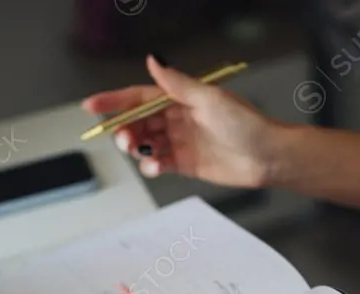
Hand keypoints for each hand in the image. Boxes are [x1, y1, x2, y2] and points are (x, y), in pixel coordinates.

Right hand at [82, 55, 281, 186]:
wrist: (267, 157)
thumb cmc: (246, 124)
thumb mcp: (209, 99)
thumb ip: (176, 84)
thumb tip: (153, 60)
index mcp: (181, 98)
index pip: (140, 97)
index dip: (114, 100)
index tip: (92, 105)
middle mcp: (178, 118)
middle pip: (138, 122)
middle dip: (125, 129)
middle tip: (124, 138)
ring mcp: (180, 141)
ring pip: (146, 143)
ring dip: (137, 148)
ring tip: (139, 152)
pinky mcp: (185, 164)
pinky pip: (159, 164)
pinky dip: (152, 166)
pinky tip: (155, 167)